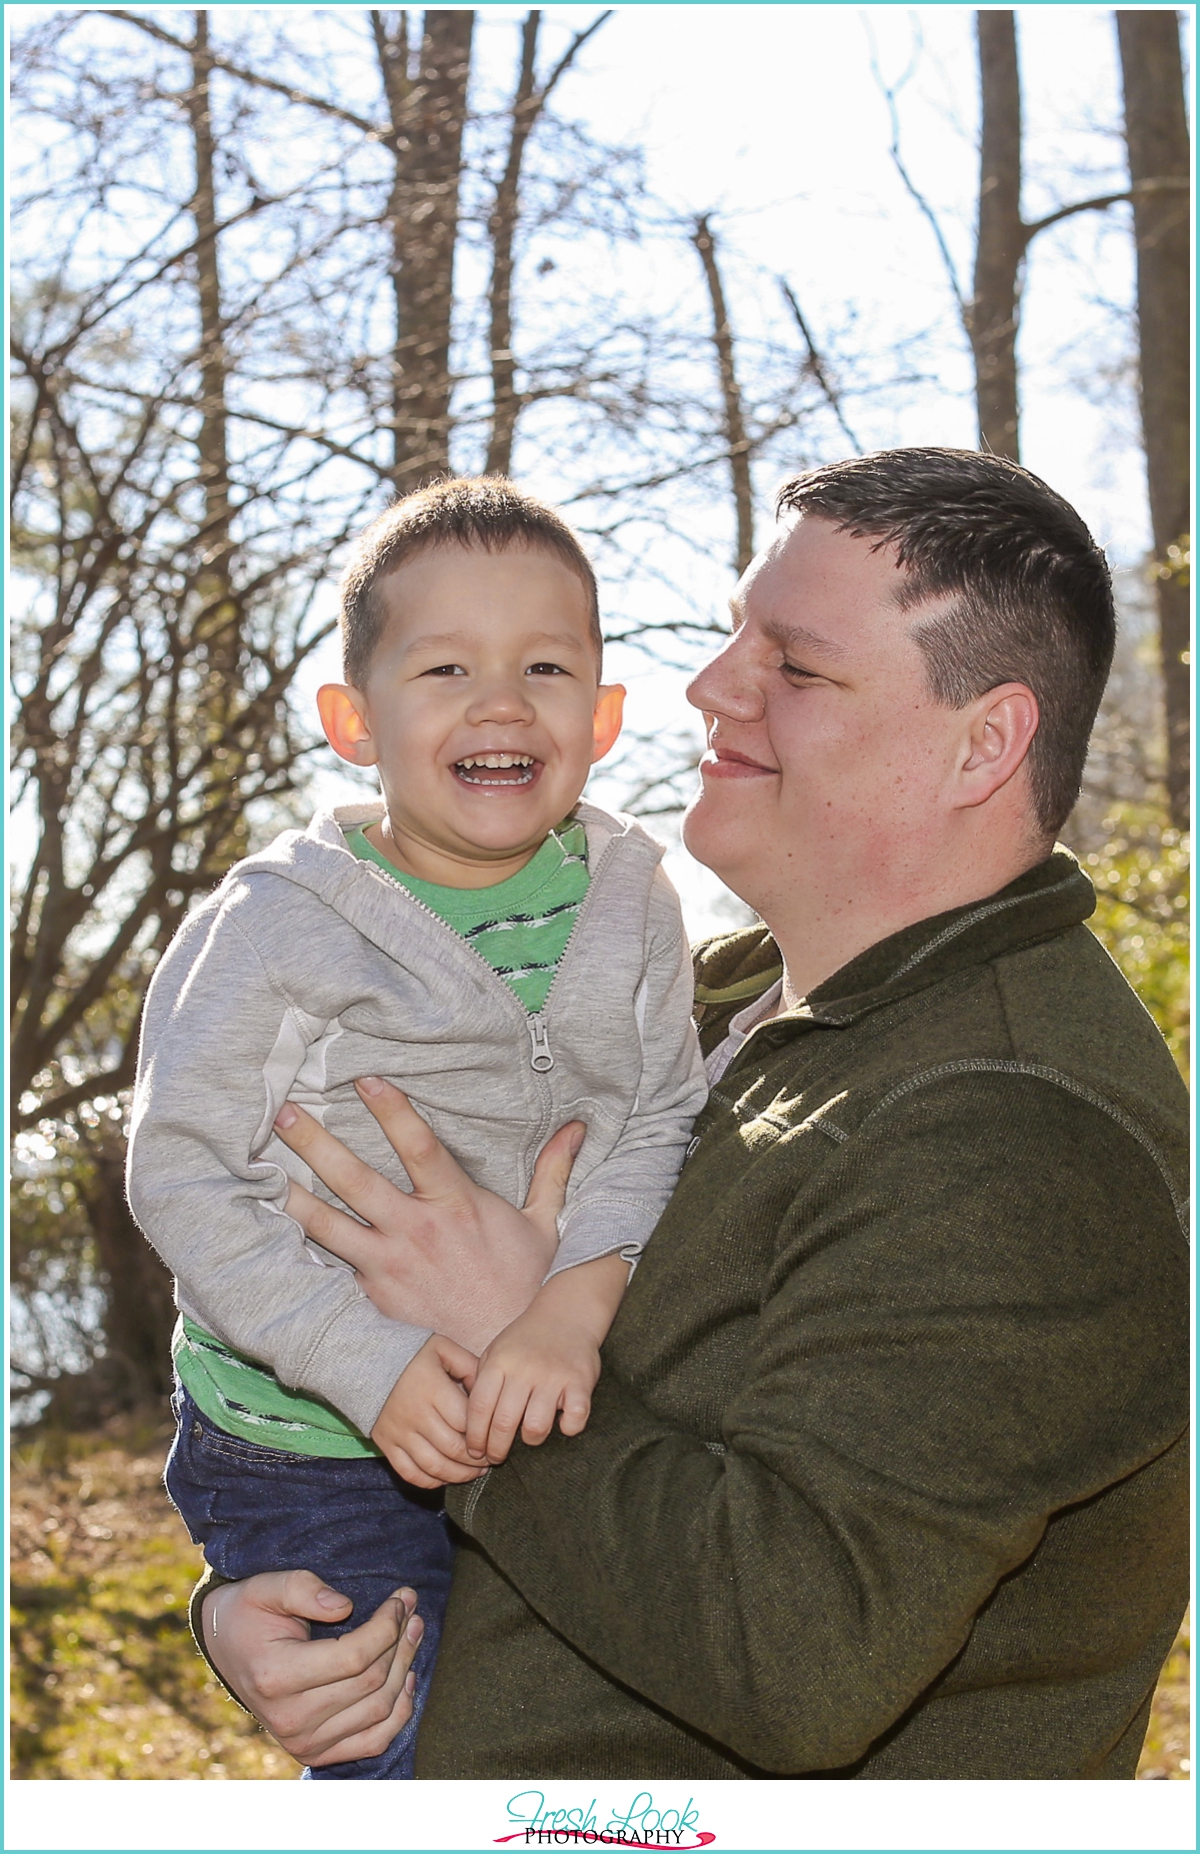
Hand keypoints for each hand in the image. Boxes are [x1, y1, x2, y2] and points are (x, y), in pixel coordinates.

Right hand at [201, 1571, 422, 1766]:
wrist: (227, 1649)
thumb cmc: (250, 1613)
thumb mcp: (267, 1587)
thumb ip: (304, 1589)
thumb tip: (345, 1606)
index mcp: (276, 1676)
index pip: (354, 1657)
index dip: (386, 1626)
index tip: (399, 1598)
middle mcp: (290, 1718)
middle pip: (371, 1681)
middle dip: (400, 1640)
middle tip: (411, 1608)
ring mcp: (303, 1742)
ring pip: (379, 1709)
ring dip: (406, 1668)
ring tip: (412, 1633)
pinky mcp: (314, 1753)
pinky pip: (374, 1742)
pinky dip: (399, 1713)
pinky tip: (407, 1678)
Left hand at [274, 1078, 584, 1353]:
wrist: (501, 1358)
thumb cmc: (521, 1287)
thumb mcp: (542, 1225)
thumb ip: (553, 1172)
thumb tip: (578, 1128)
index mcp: (456, 1205)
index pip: (419, 1145)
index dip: (392, 1109)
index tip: (365, 1079)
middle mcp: (416, 1232)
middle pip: (356, 1180)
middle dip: (316, 1144)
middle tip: (282, 1113)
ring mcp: (390, 1266)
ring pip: (329, 1225)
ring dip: (293, 1195)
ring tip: (260, 1171)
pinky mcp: (374, 1297)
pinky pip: (331, 1267)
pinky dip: (302, 1248)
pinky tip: (274, 1230)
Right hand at [371, 1334, 485, 1487]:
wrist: (366, 1362)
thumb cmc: (411, 1355)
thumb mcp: (442, 1349)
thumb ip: (469, 1365)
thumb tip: (488, 1392)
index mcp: (433, 1389)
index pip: (466, 1422)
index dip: (484, 1435)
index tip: (495, 1438)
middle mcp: (416, 1414)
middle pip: (453, 1448)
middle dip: (477, 1459)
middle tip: (491, 1460)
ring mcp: (399, 1432)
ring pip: (434, 1466)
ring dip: (459, 1475)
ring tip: (475, 1472)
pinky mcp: (386, 1444)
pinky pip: (409, 1473)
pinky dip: (430, 1481)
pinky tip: (446, 1478)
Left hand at [465, 1252, 630, 1463]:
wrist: (567, 1313)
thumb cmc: (526, 1340)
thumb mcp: (495, 1351)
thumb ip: (481, 1382)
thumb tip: (466, 1424)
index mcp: (499, 1363)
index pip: (479, 1408)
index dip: (474, 1437)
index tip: (475, 1452)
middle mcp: (525, 1370)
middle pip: (504, 1423)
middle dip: (497, 1449)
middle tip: (496, 1458)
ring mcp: (553, 1376)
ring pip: (536, 1427)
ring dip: (530, 1440)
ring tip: (528, 1438)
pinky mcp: (580, 1381)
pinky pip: (574, 1418)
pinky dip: (568, 1428)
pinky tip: (562, 1425)